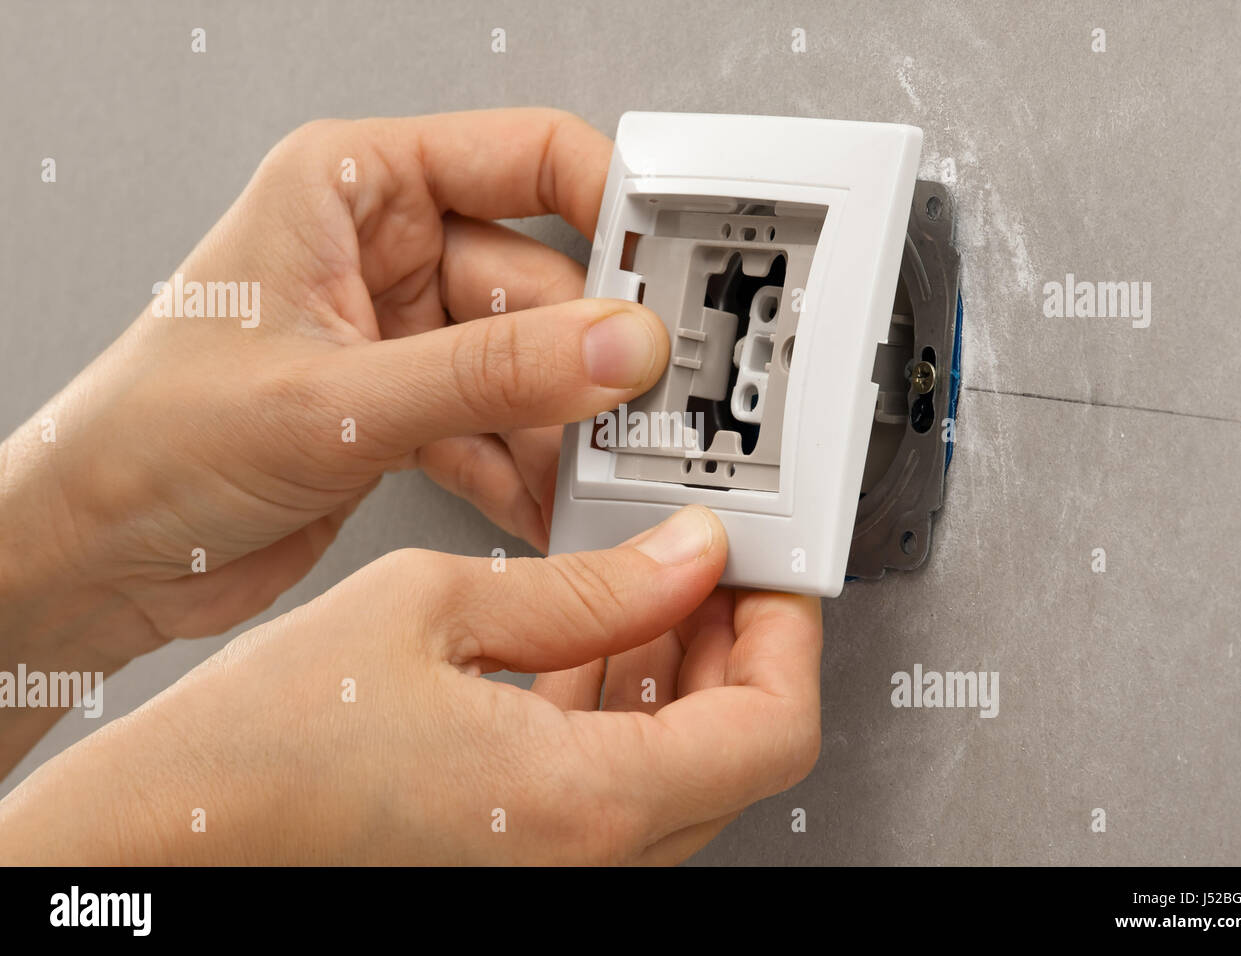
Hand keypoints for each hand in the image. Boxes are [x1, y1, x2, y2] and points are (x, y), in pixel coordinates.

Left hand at [0, 109, 664, 667]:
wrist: (98, 557)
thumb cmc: (151, 443)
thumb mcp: (335, 398)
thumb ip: (487, 374)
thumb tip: (614, 346)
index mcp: (353, 189)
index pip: (524, 158)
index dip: (611, 204)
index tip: (672, 268)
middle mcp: (384, 253)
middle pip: (541, 279)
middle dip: (588, 354)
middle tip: (639, 406)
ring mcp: (401, 335)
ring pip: (528, 364)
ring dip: (561, 426)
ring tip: (592, 471)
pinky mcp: (407, 409)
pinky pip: (499, 425)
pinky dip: (524, 470)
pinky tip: (544, 506)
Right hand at [0, 508, 822, 864]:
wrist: (174, 829)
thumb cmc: (264, 744)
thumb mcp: (433, 610)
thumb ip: (586, 589)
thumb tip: (681, 559)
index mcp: (582, 804)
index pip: (771, 729)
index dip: (787, 636)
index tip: (767, 574)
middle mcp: (585, 860)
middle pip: (738, 750)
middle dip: (734, 645)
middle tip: (708, 564)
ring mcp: (556, 867)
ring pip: (682, 768)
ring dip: (681, 673)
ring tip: (643, 584)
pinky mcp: (523, 855)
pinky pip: (617, 788)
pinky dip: (624, 712)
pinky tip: (587, 638)